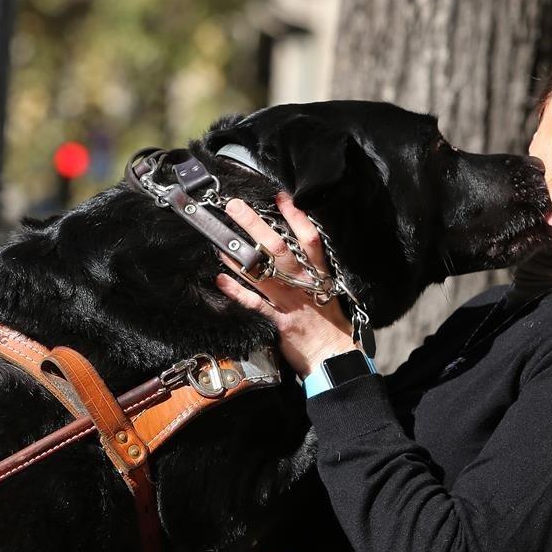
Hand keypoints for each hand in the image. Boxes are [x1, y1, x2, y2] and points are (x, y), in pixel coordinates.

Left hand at [215, 193, 356, 377]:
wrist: (333, 354)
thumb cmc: (329, 320)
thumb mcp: (326, 286)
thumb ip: (311, 265)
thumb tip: (293, 241)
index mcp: (317, 273)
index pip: (309, 238)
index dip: (295, 216)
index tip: (280, 196)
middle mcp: (303, 283)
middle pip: (278, 248)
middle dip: (255, 225)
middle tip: (235, 207)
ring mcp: (289, 301)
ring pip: (261, 272)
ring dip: (237, 255)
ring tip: (219, 240)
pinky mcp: (279, 321)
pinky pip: (254, 302)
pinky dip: (236, 291)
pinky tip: (220, 279)